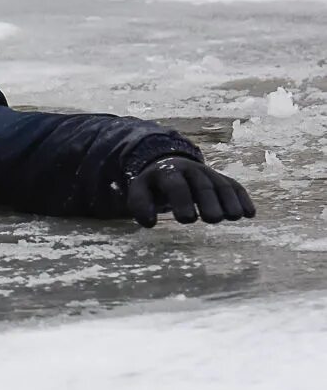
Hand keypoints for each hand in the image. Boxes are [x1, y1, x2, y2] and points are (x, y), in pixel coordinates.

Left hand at [125, 157, 255, 227]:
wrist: (169, 166)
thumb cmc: (153, 186)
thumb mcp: (140, 191)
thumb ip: (139, 205)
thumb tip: (149, 223)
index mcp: (168, 172)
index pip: (176, 185)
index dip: (183, 201)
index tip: (187, 220)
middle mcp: (192, 170)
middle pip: (203, 185)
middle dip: (209, 201)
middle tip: (213, 219)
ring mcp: (209, 174)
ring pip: (222, 185)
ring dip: (230, 201)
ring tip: (235, 217)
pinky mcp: (222, 180)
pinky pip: (235, 187)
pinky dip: (243, 198)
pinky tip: (250, 214)